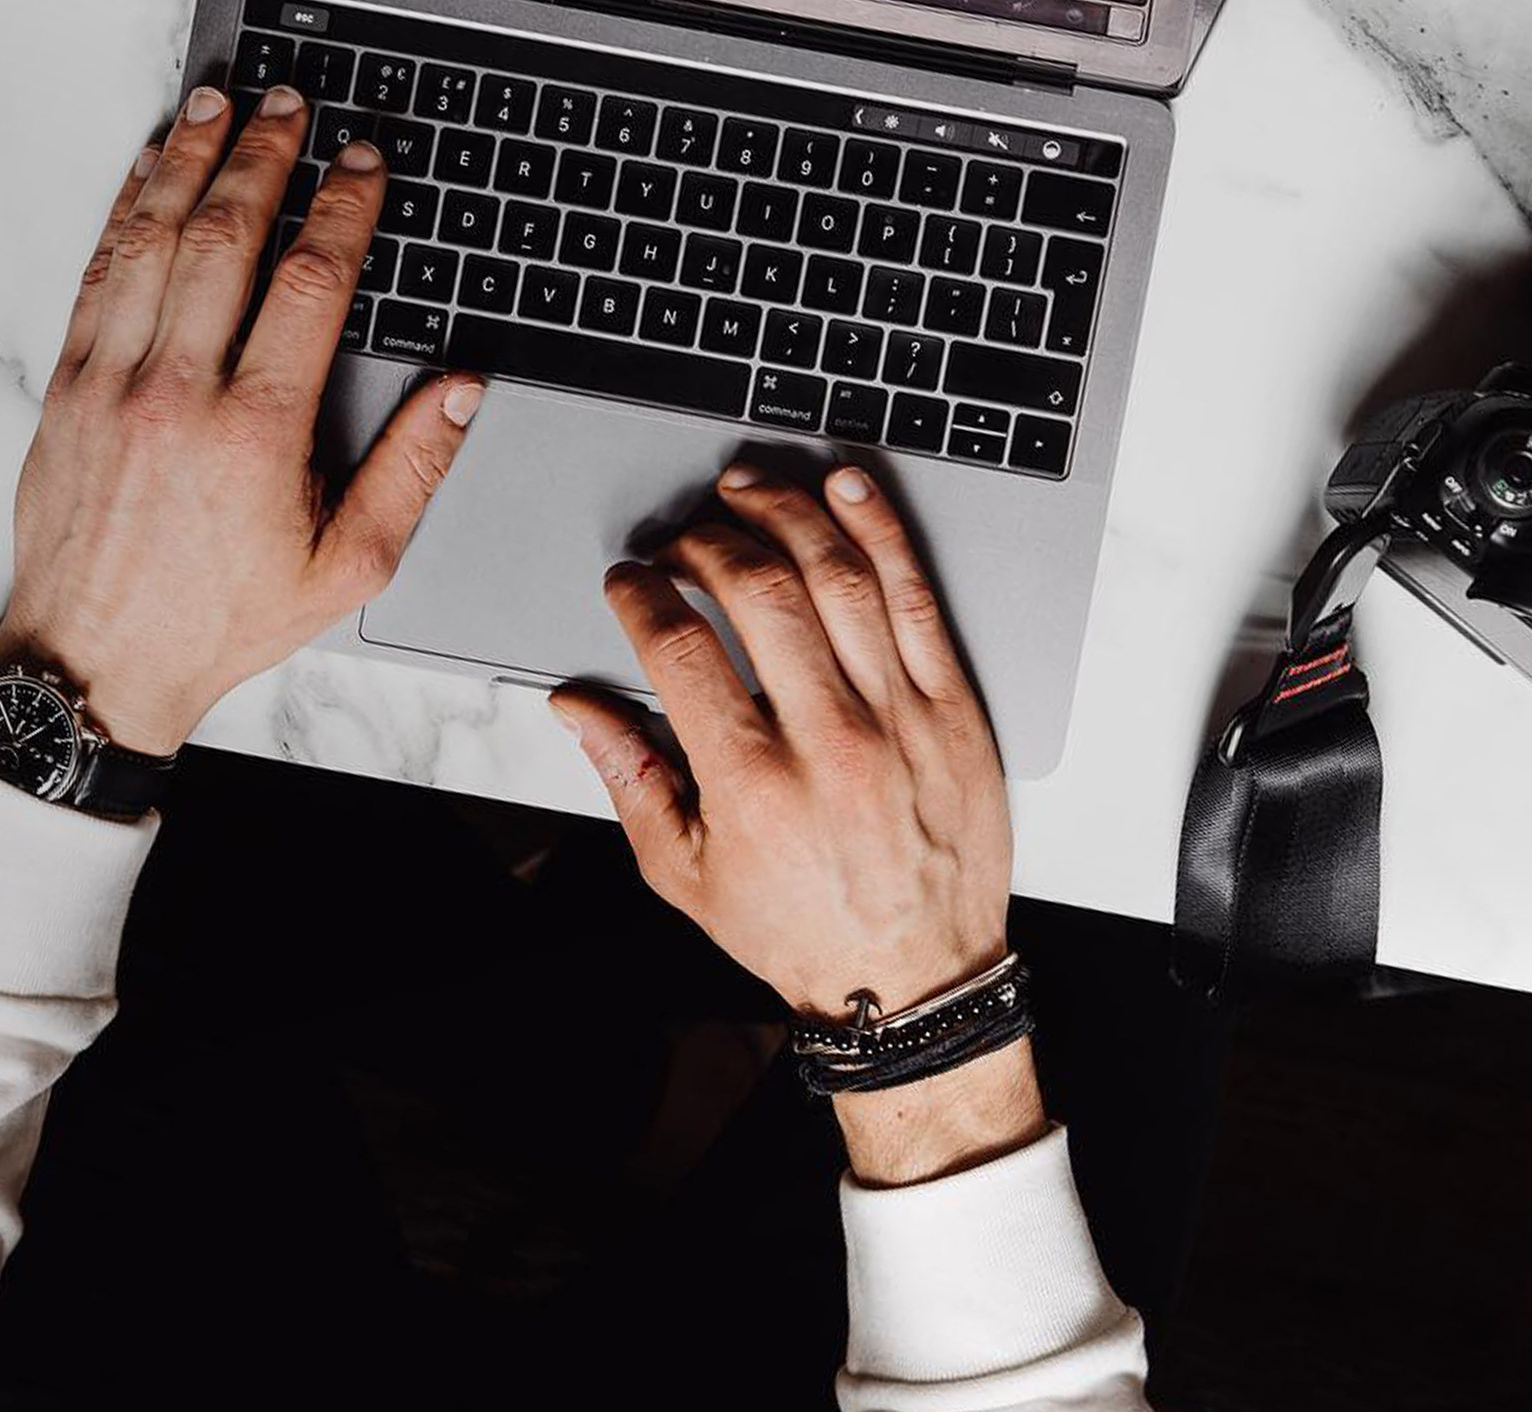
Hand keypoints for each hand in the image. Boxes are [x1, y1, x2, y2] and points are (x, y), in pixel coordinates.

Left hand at [0, 86, 483, 754]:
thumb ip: (409, 471)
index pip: (309, 284)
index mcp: (256, 431)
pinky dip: (125, 213)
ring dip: (189, 164)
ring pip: (152, 240)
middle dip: (265, 159)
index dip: (343, 210)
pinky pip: (97, 275)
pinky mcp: (67, 388)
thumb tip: (457, 392)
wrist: (96, 660)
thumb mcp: (347, 567)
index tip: (363, 167)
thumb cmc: (219, 620)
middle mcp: (177, 391)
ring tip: (219, 112)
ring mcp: (111, 382)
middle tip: (292, 110)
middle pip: (226, 238)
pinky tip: (150, 176)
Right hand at [551, 464, 1042, 1182]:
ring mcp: (899, 716)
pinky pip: (916, 597)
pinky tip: (845, 490)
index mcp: (752, 782)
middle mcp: (827, 739)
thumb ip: (630, 778)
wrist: (917, 979)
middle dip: (705, 543)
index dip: (641, 595)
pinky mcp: (953, 707)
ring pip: (838, 576)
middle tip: (683, 539)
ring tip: (746, 489)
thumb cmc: (802, 930)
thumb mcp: (687, 875)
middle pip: (757, 592)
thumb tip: (577, 707)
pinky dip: (880, 531)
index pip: (680, 648)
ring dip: (784, 513)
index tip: (629, 581)